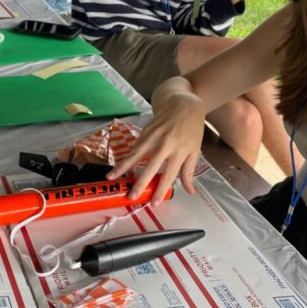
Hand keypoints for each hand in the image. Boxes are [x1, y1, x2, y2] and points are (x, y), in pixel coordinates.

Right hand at [108, 79, 207, 204]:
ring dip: (122, 167)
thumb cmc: (191, 129)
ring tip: (111, 177)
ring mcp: (153, 136)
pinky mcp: (145, 131)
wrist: (183, 104)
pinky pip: (135, 146)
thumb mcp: (195, 150)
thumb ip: (189, 171)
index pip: (169, 174)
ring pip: (135, 154)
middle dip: (139, 183)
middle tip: (131, 196)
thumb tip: (190, 191)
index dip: (161, 190)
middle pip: (150, 167)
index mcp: (180, 151)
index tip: (154, 203)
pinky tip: (119, 166)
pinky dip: (127, 157)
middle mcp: (165, 144)